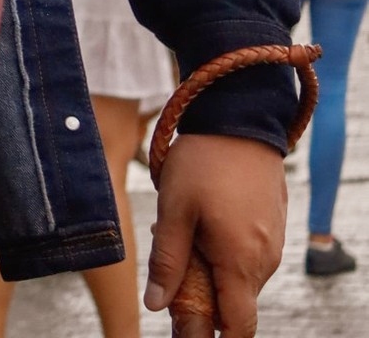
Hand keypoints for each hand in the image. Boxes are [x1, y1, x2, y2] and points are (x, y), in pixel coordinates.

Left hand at [145, 133, 286, 336]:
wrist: (241, 116)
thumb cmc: (204, 161)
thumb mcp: (175, 208)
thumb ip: (167, 260)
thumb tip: (156, 305)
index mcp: (241, 263)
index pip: (238, 327)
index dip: (214, 336)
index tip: (188, 326)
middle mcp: (264, 260)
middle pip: (235, 303)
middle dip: (205, 295)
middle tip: (176, 259)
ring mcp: (273, 243)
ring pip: (241, 277)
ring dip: (214, 268)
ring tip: (188, 229)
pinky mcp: (274, 225)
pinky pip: (250, 254)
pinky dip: (227, 250)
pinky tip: (206, 218)